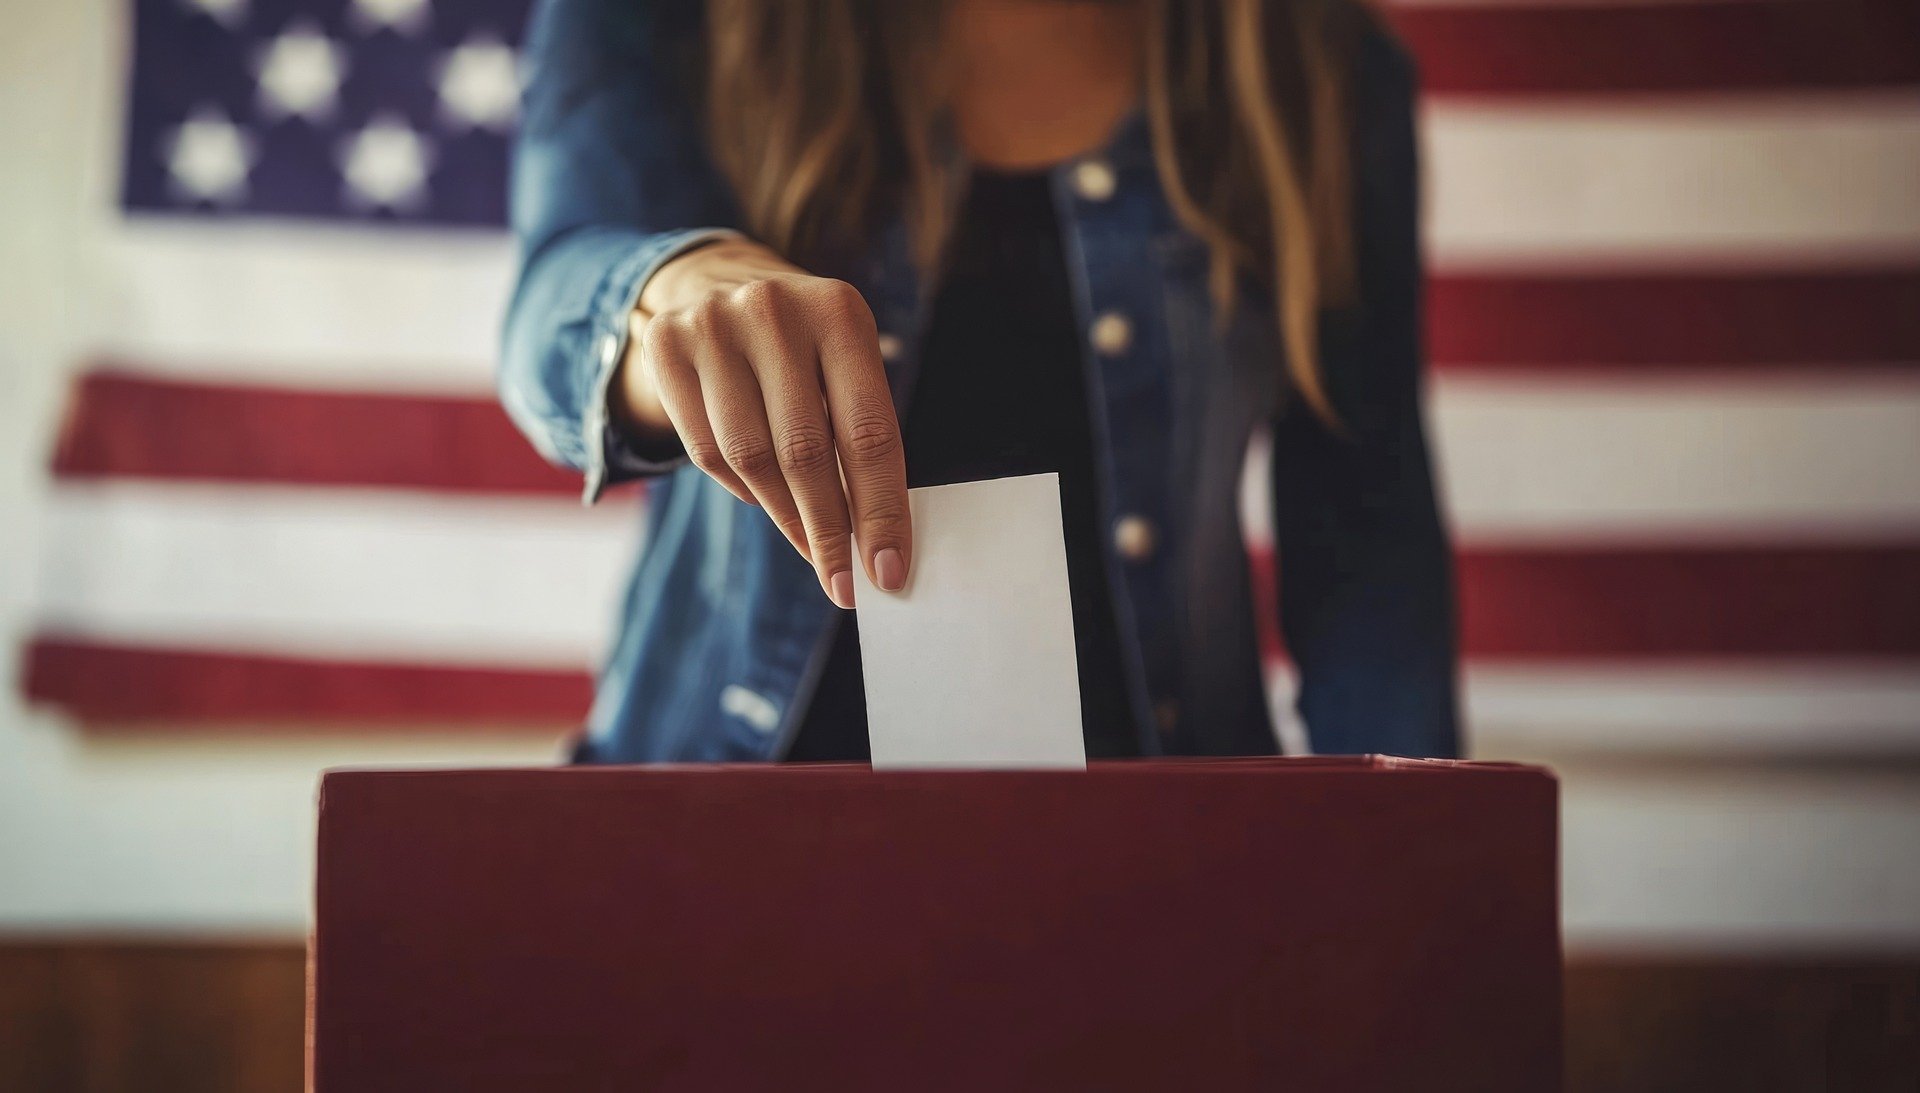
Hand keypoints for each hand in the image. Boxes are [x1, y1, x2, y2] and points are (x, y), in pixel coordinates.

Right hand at [615, 239, 910, 608]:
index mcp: (840, 313)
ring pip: (750, 458)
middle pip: (805, 452)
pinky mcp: (667, 347)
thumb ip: (860, 436)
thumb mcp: (844, 364)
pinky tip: (763, 496)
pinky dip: (740, 488)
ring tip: (810, 545)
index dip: (880, 509)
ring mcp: (713, 325)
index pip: (869, 432)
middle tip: (842, 581)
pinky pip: (705, 451)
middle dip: (828, 530)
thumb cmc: (803, 347)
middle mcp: (775, 310)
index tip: (886, 570)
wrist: (716, 282)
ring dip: (785, 516)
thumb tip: (876, 541)